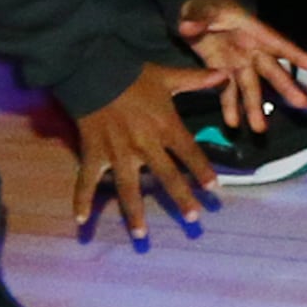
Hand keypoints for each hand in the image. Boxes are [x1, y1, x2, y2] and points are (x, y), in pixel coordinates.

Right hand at [69, 64, 221, 241]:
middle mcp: (144, 145)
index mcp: (165, 127)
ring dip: (135, 214)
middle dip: (181, 199)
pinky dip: (82, 200)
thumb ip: (196, 79)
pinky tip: (81, 220)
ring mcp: (118, 153)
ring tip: (142, 236)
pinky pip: (86, 181)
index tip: (213, 190)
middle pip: (166, 177)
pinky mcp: (93, 154)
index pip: (190, 153)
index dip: (202, 172)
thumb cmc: (132, 74)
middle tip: (193, 218)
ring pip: (128, 189)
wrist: (93, 70)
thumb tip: (225, 73)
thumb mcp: (167, 76)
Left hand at [174, 0, 306, 132]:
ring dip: (255, 106)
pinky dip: (230, 106)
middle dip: (285, 86)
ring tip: (259, 129)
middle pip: (270, 69)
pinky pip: (228, 91)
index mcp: (251, 29)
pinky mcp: (223, 72)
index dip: (295, 53)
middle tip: (302, 104)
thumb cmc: (205, 6)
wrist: (193, 16)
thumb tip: (188, 27)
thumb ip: (196, 18)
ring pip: (251, 86)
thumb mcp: (200, 8)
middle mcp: (251, 49)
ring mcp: (239, 63)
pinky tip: (233, 122)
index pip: (276, 42)